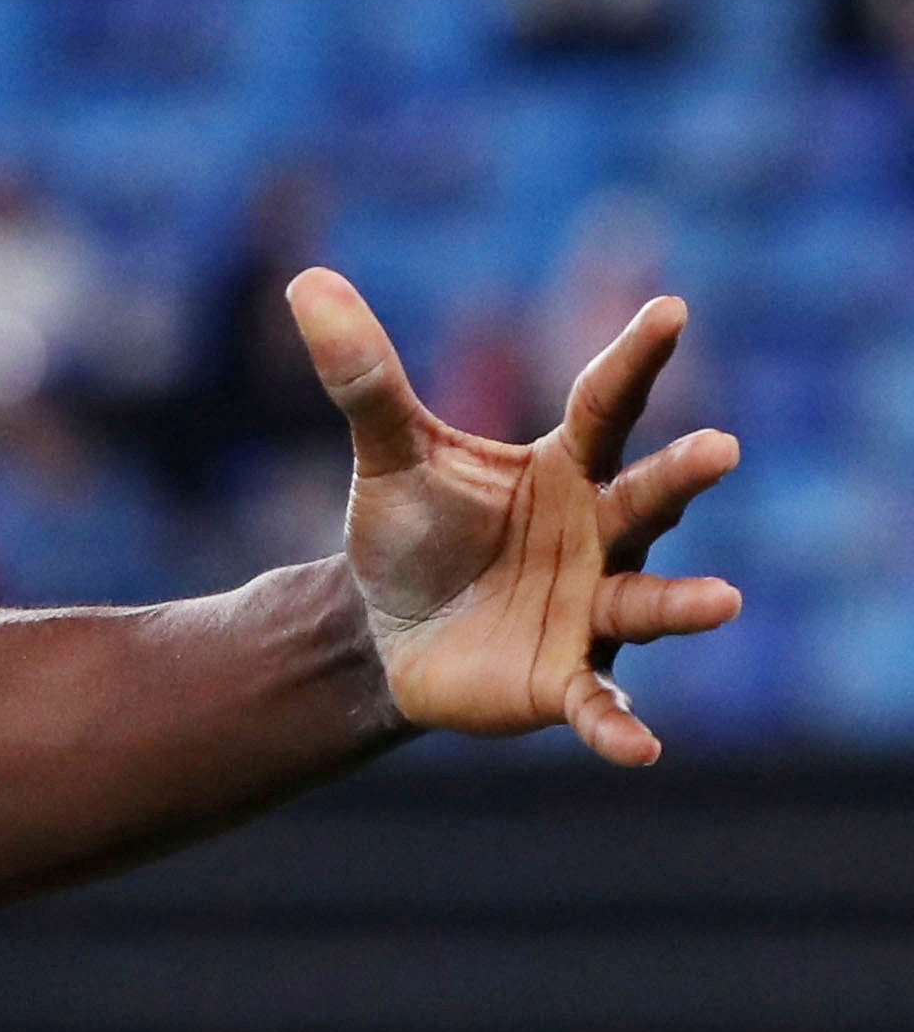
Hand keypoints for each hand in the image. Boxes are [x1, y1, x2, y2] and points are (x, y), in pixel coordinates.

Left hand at [291, 268, 743, 765]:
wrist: (383, 630)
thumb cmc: (411, 532)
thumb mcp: (389, 455)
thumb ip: (363, 378)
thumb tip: (308, 283)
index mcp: (565, 467)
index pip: (606, 404)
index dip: (636, 359)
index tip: (669, 310)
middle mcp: (599, 532)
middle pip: (647, 499)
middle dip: (682, 478)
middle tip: (720, 448)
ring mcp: (592, 608)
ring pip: (646, 601)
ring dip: (681, 606)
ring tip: (722, 601)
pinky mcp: (565, 677)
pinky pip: (601, 705)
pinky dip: (618, 726)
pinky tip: (640, 749)